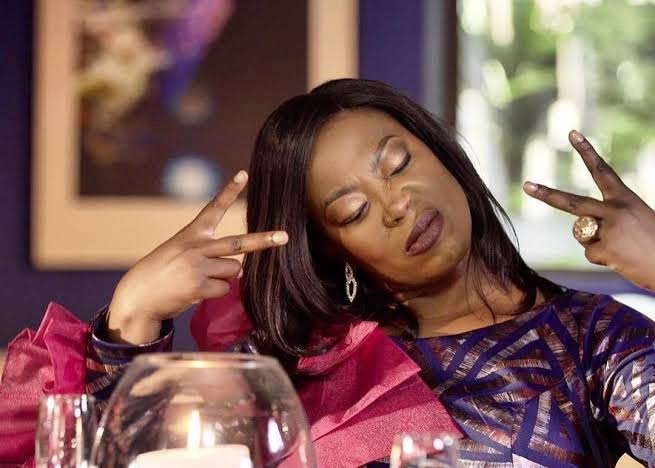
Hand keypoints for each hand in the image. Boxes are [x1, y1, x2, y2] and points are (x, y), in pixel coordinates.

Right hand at [108, 170, 288, 343]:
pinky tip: (195, 291)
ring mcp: (198, 265)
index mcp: (192, 234)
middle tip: (285, 236)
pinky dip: (215, 293)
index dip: (229, 191)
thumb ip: (209, 254)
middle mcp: (197, 246)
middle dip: (264, 241)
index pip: (213, 208)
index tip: (244, 174)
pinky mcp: (198, 286)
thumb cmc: (162, 272)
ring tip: (199, 280)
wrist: (138, 295)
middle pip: (239, 243)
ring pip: (234, 271)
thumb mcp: (180, 252)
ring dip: (224, 278)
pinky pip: (224, 289)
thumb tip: (239, 270)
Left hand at [523, 130, 654, 290]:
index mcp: (626, 199)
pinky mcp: (605, 249)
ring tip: (625, 249)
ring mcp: (608, 230)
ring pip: (582, 235)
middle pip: (571, 202)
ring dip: (598, 244)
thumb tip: (582, 231)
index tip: (572, 134)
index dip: (586, 152)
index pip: (602, 171)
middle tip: (526, 185)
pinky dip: (604, 259)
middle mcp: (615, 211)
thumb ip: (609, 220)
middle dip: (546, 194)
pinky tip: (624, 260)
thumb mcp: (636, 221)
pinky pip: (591, 254)